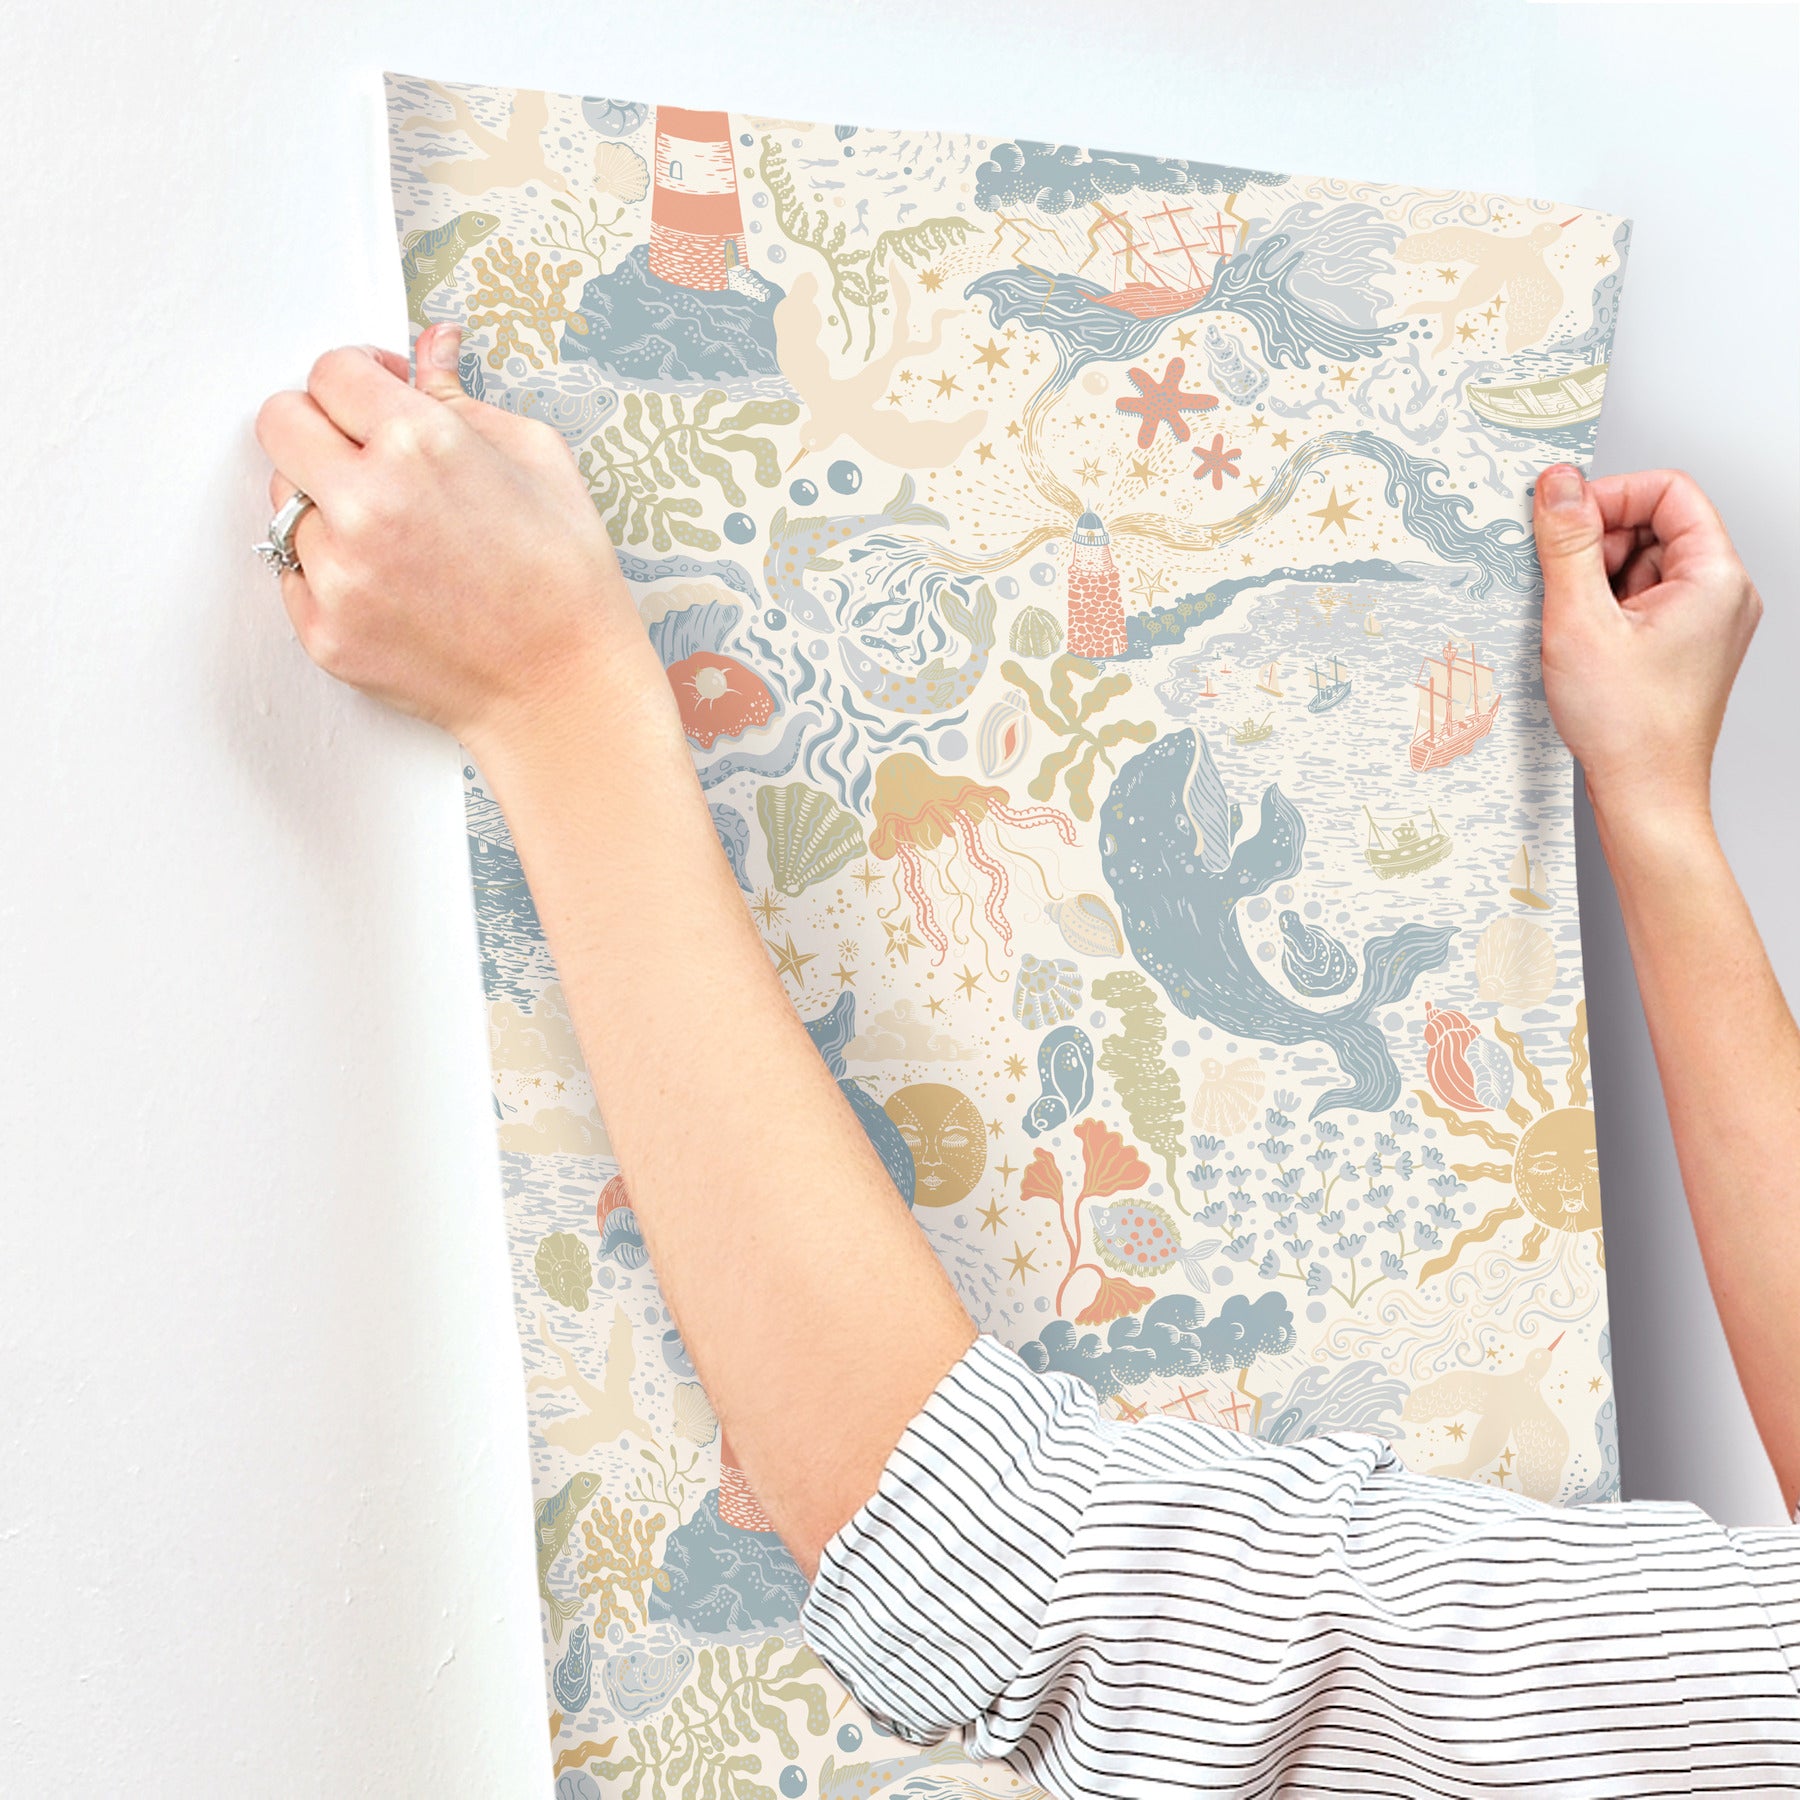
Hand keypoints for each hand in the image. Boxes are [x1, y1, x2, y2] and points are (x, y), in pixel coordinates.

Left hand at [253, 323, 669, 758]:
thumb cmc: (565, 579)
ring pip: (285, 502)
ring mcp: (338, 573)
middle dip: (319, 425)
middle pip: (279, 422)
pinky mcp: (324, 630)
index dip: (357, 377)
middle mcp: (366, 503)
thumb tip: (431, 347)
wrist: (564, 689)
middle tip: (363, 451)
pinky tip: (391, 583)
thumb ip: (463, 397)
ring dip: (325, 505)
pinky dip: (331, 570)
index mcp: (420, 444)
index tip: (375, 395)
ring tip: (393, 534)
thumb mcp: (538, 460)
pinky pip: (294, 573)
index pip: (329, 371)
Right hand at [1533, 462, 1761, 826]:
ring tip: (1573, 625)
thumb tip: (1558, 485)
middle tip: (1560, 581)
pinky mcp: (1682, 647)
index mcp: (1715, 577)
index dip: (1610, 496)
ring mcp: (1704, 623)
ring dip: (1596, 580)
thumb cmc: (1628, 727)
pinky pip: (1640, 601)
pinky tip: (1581, 642)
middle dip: (1598, 543)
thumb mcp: (1580, 620)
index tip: (1563, 518)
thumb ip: (1567, 544)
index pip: (1669, 492)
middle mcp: (1721, 595)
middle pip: (1654, 526)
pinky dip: (1604, 610)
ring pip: (1642, 565)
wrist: (1645, 796)